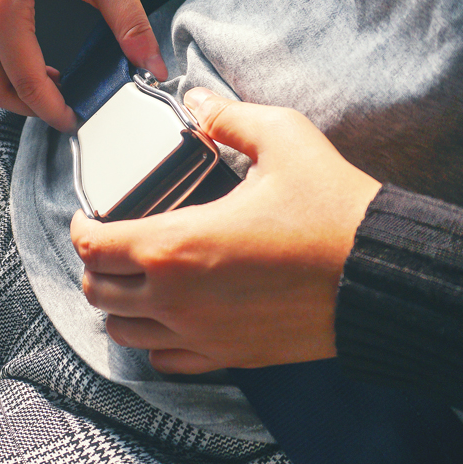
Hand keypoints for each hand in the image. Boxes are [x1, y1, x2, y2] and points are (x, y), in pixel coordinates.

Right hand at [0, 0, 166, 131]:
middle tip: (68, 114)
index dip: (52, 109)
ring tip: (58, 93)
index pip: (25, 79)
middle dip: (31, 109)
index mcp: (0, 4)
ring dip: (17, 92)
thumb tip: (149, 63)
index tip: (77, 120)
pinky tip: (40, 70)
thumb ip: (129, 20)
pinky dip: (7, 72)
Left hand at [71, 88, 381, 373]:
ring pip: (124, 333)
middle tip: (112, 242)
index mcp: (176, 244)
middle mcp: (176, 298)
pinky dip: (155, 340)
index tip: (89, 214)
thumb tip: (198, 101)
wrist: (381, 276)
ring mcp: (201, 335)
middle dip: (96, 265)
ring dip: (120, 305)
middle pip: (98, 293)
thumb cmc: (332, 208)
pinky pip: (166, 362)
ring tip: (137, 279)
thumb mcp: (283, 138)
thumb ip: (229, 117)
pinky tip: (172, 316)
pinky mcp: (230, 356)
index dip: (81, 226)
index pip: (92, 245)